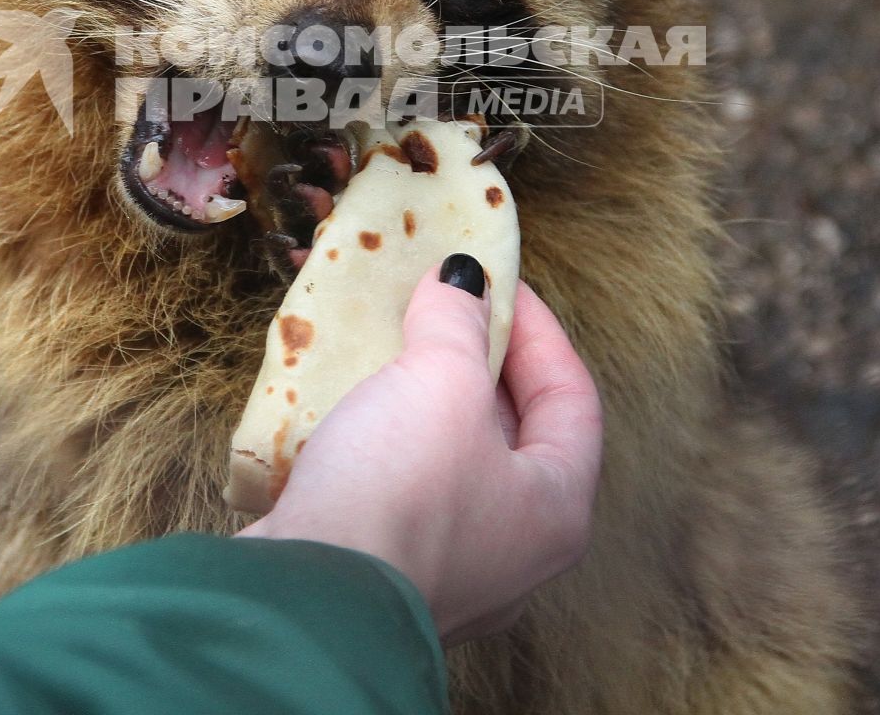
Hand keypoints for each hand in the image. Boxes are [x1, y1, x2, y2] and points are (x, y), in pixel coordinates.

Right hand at [238, 264, 602, 642]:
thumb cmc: (401, 492)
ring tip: (390, 345)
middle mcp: (514, 549)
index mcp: (557, 508)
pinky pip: (395, 489)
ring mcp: (448, 568)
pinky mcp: (384, 572)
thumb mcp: (441, 382)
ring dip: (420, 399)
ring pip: (448, 461)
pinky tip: (348, 405)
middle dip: (473, 362)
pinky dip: (379, 441)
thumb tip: (461, 279)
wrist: (307, 600)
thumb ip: (459, 321)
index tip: (495, 280)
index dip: (537, 328)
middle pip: (511, 430)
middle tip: (440, 307)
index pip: (572, 396)